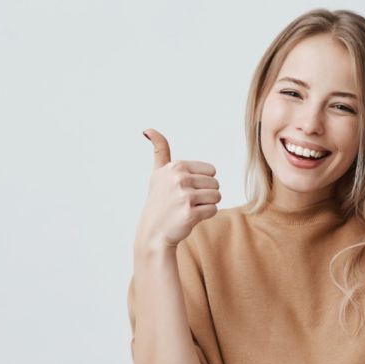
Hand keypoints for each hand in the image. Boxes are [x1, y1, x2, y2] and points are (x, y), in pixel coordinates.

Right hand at [134, 128, 221, 250]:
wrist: (153, 232)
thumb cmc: (159, 202)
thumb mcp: (157, 174)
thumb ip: (159, 151)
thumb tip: (147, 129)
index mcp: (175, 166)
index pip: (211, 170)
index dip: (202, 182)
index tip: (184, 189)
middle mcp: (179, 179)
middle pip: (215, 183)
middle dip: (205, 194)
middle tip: (186, 202)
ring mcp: (184, 196)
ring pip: (217, 196)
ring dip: (207, 205)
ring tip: (189, 209)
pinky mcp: (190, 213)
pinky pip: (213, 210)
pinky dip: (205, 216)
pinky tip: (190, 218)